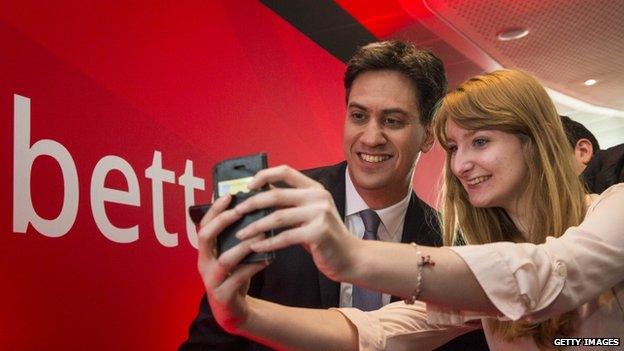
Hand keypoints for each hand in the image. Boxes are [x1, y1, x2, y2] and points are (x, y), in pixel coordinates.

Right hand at [196, 194, 267, 333]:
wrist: (233, 310)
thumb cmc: (234, 276)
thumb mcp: (231, 255)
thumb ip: (236, 236)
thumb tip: (250, 206)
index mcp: (205, 252)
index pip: (203, 225)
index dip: (214, 210)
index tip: (229, 195)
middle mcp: (204, 264)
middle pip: (205, 237)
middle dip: (222, 222)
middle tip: (240, 211)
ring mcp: (212, 280)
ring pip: (225, 260)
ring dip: (243, 246)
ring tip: (261, 234)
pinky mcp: (223, 295)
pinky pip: (239, 278)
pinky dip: (254, 266)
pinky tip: (268, 258)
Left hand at [235, 165, 358, 281]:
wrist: (351, 257)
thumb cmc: (325, 237)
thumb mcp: (309, 214)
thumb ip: (290, 204)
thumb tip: (259, 196)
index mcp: (314, 188)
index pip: (286, 171)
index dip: (264, 175)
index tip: (247, 186)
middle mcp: (318, 197)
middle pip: (276, 195)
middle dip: (252, 204)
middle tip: (236, 213)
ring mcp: (320, 214)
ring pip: (278, 217)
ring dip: (255, 226)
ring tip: (241, 234)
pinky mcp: (318, 233)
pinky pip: (285, 237)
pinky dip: (267, 242)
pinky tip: (256, 247)